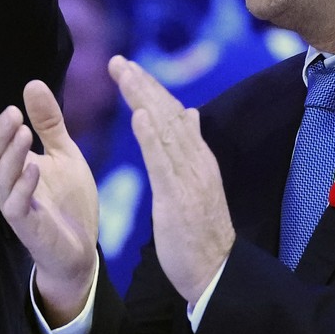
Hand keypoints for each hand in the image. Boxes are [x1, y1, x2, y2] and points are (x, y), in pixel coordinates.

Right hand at [0, 80, 99, 326]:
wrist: (80, 248)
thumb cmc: (68, 201)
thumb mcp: (62, 153)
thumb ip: (48, 123)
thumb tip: (32, 83)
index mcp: (10, 167)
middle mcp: (6, 185)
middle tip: (11, 112)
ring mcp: (14, 206)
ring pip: (1, 178)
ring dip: (10, 154)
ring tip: (22, 131)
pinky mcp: (28, 226)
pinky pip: (18, 205)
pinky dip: (24, 186)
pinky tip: (35, 167)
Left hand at [108, 56, 233, 302]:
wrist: (216, 272)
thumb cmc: (201, 233)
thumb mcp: (196, 185)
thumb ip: (191, 150)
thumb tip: (190, 114)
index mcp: (196, 159)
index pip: (172, 116)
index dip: (150, 90)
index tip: (130, 68)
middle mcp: (195, 161)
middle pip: (167, 114)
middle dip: (142, 85)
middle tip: (117, 61)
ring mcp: (188, 177)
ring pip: (164, 129)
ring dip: (143, 98)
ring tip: (124, 73)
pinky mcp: (178, 196)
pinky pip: (162, 161)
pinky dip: (150, 135)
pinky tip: (138, 114)